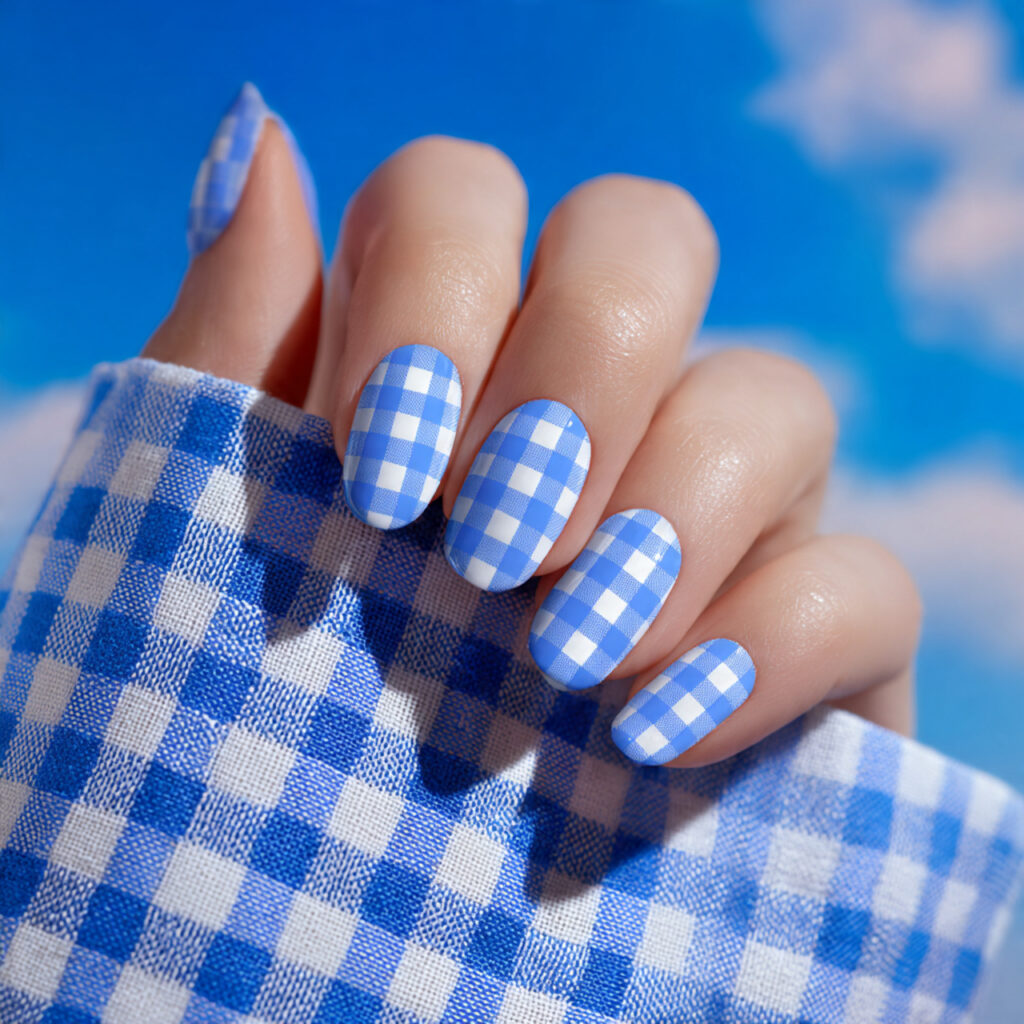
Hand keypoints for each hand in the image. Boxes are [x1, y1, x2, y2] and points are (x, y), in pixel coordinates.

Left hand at [144, 84, 919, 767]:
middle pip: (647, 239)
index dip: (431, 290)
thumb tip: (257, 137)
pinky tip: (657, 731)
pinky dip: (773, 644)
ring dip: (675, 508)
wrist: (338, 935)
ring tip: (567, 653)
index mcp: (438, 360)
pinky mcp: (809, 643)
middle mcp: (588, 409)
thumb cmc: (249, 731)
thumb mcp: (205, 537)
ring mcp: (713, 516)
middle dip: (579, 362)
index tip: (374, 471)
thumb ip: (229, 344)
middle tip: (492, 542)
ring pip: (778, 396)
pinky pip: (865, 585)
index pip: (465, 196)